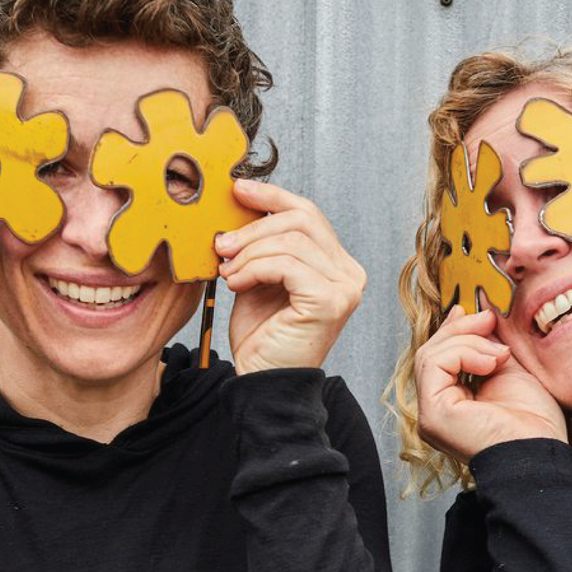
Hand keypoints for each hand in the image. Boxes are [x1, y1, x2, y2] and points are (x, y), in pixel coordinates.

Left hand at [217, 180, 365, 373]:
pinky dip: (254, 268)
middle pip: (302, 220)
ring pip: (291, 241)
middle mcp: (349, 274)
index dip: (272, 196)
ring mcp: (345, 288)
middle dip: (254, 227)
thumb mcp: (259, 278)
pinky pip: (286, 264)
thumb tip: (241, 202)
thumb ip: (261, 244)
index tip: (237, 191)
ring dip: (249, 253)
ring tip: (228, 273)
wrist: (262, 381)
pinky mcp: (330, 302)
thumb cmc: (261, 336)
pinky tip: (237, 284)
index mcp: (336, 265)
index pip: (308, 214)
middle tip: (221, 245)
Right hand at [415, 306, 567, 463]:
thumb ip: (491, 346)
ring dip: (468, 341)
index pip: (440, 357)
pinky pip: (435, 364)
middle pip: (431, 353)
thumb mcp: (510, 371)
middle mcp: (437, 410)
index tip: (480, 313)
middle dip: (461, 329)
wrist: (542, 454)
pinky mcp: (432, 413)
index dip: (456, 330)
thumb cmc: (534, 425)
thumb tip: (480, 312)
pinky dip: (464, 353)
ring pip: (431, 355)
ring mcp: (431, 414)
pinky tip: (492, 363)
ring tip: (500, 353)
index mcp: (453, 404)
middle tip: (489, 319)